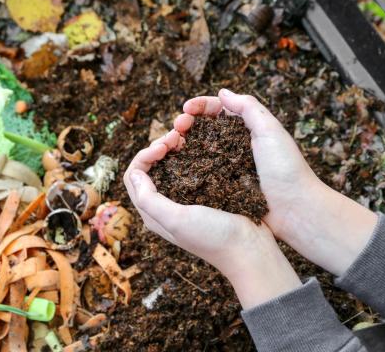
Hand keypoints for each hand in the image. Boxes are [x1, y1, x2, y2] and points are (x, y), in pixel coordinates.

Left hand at [123, 130, 301, 308]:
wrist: (250, 249)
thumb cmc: (214, 237)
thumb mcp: (177, 220)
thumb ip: (150, 200)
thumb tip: (135, 173)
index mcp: (153, 213)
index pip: (134, 176)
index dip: (144, 155)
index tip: (164, 146)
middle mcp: (164, 206)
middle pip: (149, 168)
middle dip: (157, 147)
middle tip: (176, 136)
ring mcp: (184, 199)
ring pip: (168, 166)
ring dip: (172, 149)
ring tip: (185, 137)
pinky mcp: (202, 194)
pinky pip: (188, 168)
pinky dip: (188, 154)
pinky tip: (199, 146)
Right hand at [174, 89, 377, 275]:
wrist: (294, 210)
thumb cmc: (286, 169)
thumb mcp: (270, 131)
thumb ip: (248, 108)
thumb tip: (222, 92)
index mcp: (247, 128)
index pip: (217, 110)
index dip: (199, 106)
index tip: (186, 109)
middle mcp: (234, 145)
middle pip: (203, 128)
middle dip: (186, 122)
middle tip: (177, 126)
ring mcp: (226, 166)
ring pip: (197, 149)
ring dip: (182, 142)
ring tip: (171, 143)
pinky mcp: (221, 186)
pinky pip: (199, 172)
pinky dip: (186, 165)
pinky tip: (176, 163)